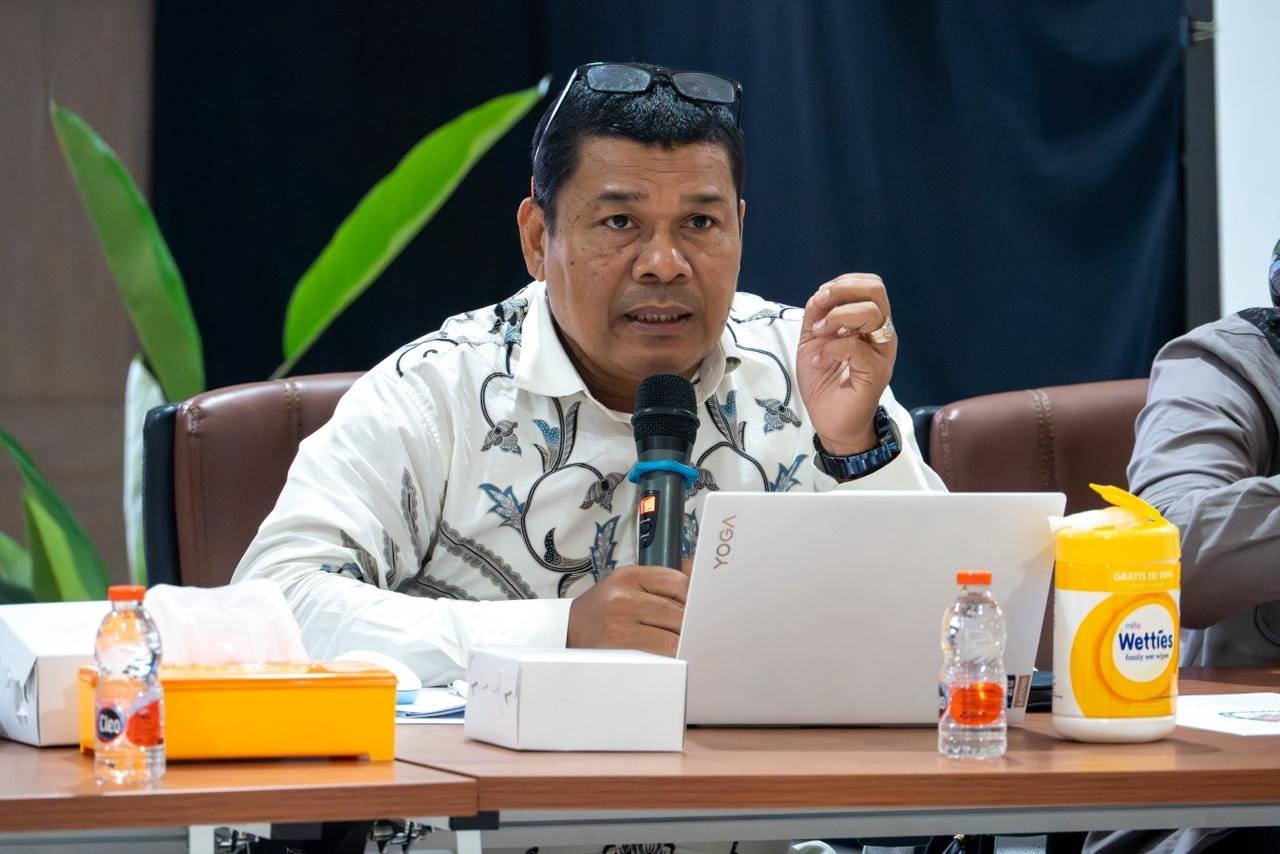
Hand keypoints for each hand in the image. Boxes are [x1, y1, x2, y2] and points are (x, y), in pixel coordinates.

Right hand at [567, 562, 690, 655]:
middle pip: (678, 611)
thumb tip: (695, 569)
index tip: (702, 610)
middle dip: (693, 625)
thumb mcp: (628, 586)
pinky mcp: (616, 648)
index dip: (695, 598)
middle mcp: (622, 597)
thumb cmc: (603, 610)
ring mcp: (618, 624)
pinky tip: (673, 658)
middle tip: (703, 633)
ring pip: (671, 637)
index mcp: (628, 576)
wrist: (566, 632)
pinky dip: (670, 658)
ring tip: (689, 647)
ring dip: (684, 644)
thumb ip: (661, 582)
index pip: (677, 582)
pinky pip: (657, 655)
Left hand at [797, 273, 896, 455]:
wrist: (831, 421)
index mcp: (869, 323)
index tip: (819, 300)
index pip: (869, 285)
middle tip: (821, 309)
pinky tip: (820, 361)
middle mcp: (881, 333)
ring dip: (837, 317)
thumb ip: (816, 316)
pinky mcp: (876, 372)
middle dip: (842, 291)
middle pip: (876, 291)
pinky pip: (857, 347)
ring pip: (871, 313)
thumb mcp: (813, 341)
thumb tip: (819, 295)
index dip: (842, 284)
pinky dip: (831, 349)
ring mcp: (882, 352)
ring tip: (819, 335)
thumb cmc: (824, 382)